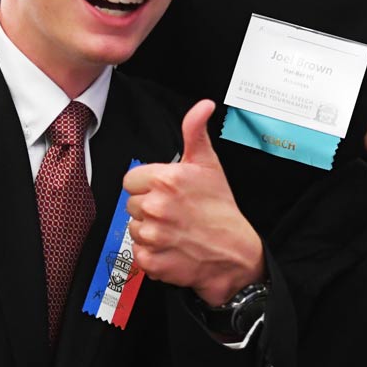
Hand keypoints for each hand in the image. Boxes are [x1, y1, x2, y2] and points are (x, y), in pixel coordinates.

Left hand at [123, 100, 265, 305]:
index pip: (131, 180)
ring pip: (134, 228)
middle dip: (149, 206)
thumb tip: (203, 106)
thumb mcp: (209, 164)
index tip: (165, 191)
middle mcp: (156, 207)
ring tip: (175, 228)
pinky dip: (152, 253)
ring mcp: (153, 235)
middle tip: (174, 210)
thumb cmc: (221, 208)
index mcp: (166, 180)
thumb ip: (195, 131)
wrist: (234, 252)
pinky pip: (138, 253)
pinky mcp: (152, 260)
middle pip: (131, 204)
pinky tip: (172, 246)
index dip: (148, 185)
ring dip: (150, 230)